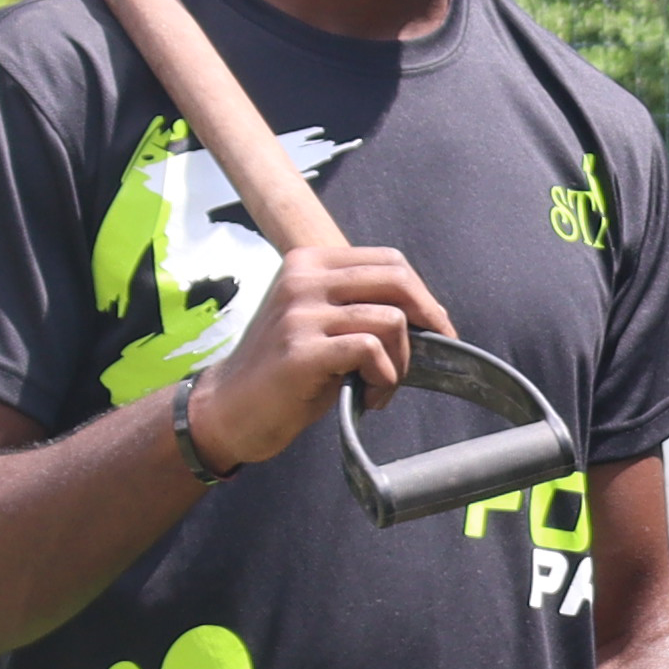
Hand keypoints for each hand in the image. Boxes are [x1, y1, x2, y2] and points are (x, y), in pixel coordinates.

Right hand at [185, 241, 451, 467]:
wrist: (230, 408)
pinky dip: (385, 378)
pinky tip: (369, 397)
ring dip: (401, 363)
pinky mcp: (301, 350)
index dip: (424, 296)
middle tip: (430, 356)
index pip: (390, 261)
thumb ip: (360, 304)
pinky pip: (371, 350)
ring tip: (381, 386)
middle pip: (398, 282)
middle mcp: (302, 279)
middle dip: (428, 321)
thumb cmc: (286, 370)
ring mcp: (300, 313)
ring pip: (391, 320)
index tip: (437, 328)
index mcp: (309, 262)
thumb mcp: (321, 321)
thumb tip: (428, 313)